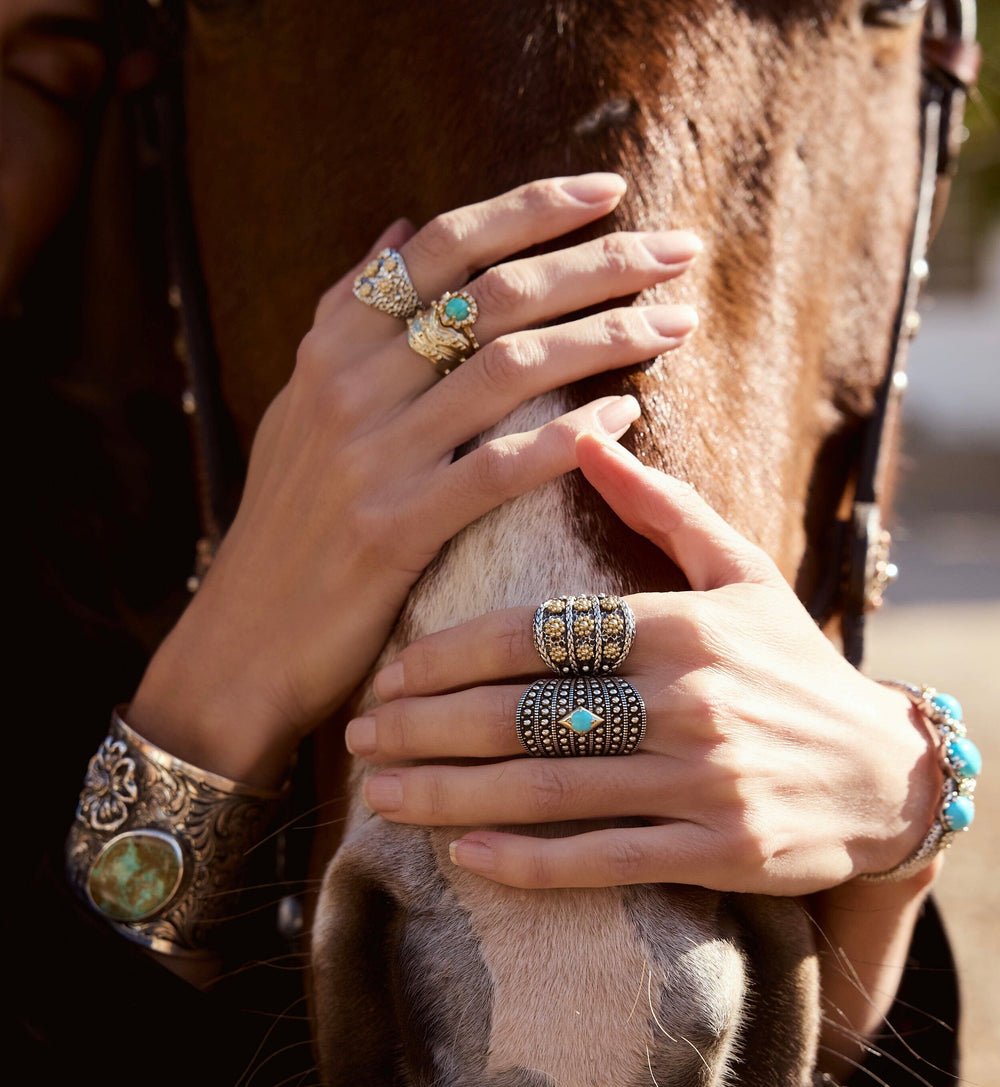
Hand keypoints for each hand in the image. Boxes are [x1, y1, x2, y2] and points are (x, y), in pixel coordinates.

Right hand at [129, 175, 700, 784]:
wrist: (240, 645)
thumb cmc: (285, 529)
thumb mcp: (297, 407)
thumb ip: (346, 315)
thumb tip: (399, 227)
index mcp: (332, 349)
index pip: (444, 247)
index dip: (532, 208)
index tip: (608, 191)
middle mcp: (350, 388)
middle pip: (494, 294)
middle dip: (598, 263)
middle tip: (678, 253)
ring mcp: (372, 458)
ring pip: (509, 368)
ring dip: (605, 336)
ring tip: (675, 324)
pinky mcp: (394, 531)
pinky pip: (498, 469)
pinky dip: (568, 437)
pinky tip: (625, 416)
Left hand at [346, 434, 940, 894]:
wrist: (885, 773)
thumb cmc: (794, 666)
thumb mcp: (743, 574)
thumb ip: (662, 510)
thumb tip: (584, 436)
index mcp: (682, 625)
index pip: (538, 635)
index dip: (449, 655)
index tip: (388, 670)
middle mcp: (689, 701)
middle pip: (526, 713)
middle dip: (426, 726)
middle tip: (357, 733)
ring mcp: (703, 782)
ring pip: (550, 791)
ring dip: (451, 795)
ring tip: (379, 795)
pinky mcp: (718, 852)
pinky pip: (604, 860)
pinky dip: (529, 860)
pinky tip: (466, 854)